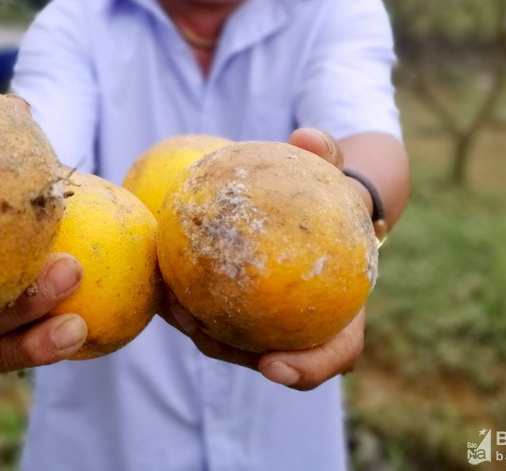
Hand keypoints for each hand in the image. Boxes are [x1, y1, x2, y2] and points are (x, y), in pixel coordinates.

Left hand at [156, 127, 366, 389]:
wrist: (325, 212)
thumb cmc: (333, 195)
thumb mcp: (336, 172)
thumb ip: (326, 155)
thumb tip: (306, 136)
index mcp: (345, 312)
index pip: (336, 354)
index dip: (307, 369)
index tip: (274, 367)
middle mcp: (307, 331)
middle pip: (272, 360)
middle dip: (231, 352)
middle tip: (200, 331)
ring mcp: (272, 330)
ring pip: (233, 344)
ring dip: (199, 332)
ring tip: (170, 306)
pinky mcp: (240, 316)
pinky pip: (213, 314)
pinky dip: (188, 302)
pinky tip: (160, 276)